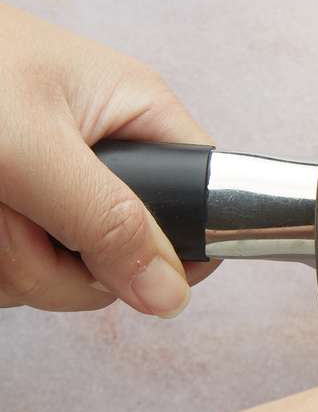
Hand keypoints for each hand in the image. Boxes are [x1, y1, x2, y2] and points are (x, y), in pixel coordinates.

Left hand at [0, 3, 214, 314]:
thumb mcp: (32, 150)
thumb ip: (106, 222)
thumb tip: (172, 294)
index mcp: (136, 117)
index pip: (204, 198)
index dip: (175, 246)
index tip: (118, 259)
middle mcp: (101, 155)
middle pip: (124, 256)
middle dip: (55, 258)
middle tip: (11, 217)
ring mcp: (51, 189)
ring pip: (61, 274)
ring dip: (4, 258)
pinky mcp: (9, 212)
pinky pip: (13, 272)